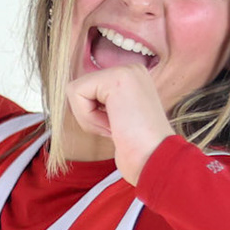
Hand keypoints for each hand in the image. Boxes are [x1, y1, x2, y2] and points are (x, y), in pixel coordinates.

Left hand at [65, 66, 174, 183]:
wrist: (155, 159)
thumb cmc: (137, 149)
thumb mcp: (119, 118)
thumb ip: (103, 103)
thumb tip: (75, 94)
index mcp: (133, 78)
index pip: (88, 90)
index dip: (93, 116)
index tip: (119, 126)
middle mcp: (131, 69)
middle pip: (79, 88)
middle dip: (89, 116)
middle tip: (117, 127)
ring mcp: (126, 70)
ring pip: (75, 90)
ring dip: (89, 118)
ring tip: (117, 126)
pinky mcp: (116, 78)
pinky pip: (76, 93)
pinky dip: (88, 116)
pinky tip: (113, 124)